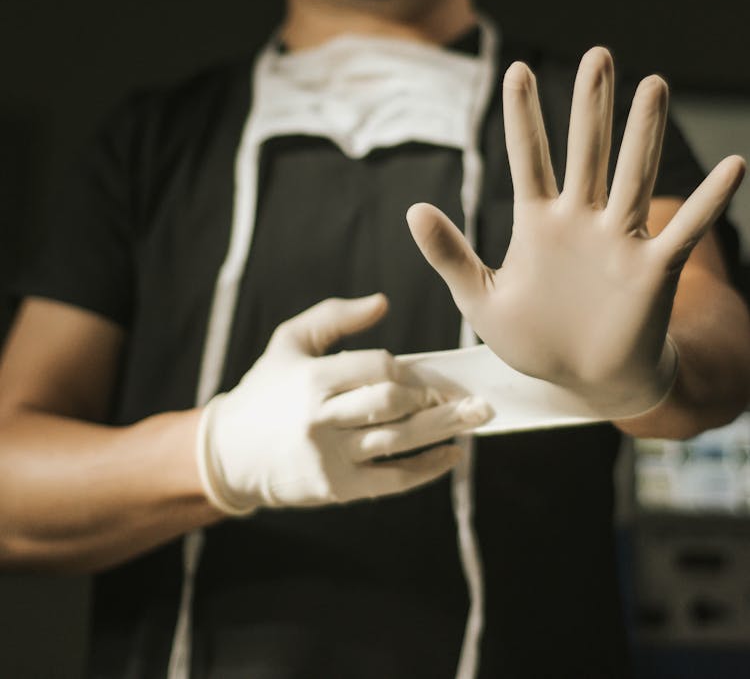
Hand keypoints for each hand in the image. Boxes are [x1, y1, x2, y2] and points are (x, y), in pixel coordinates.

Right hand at [195, 293, 490, 514]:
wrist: (229, 454)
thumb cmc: (266, 388)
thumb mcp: (289, 341)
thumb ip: (334, 316)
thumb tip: (383, 303)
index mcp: (312, 378)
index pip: (375, 367)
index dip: (407, 370)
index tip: (426, 374)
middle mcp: (321, 418)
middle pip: (392, 404)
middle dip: (432, 398)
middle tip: (466, 393)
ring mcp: (330, 456)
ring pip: (399, 440)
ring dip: (445, 428)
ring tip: (479, 416)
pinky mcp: (337, 488)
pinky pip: (393, 479)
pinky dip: (428, 469)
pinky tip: (453, 455)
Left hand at [407, 48, 744, 417]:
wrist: (585, 383)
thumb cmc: (534, 340)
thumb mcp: (480, 300)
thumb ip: (449, 255)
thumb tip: (413, 209)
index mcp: (538, 221)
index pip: (528, 156)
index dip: (523, 115)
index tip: (516, 69)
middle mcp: (581, 219)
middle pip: (587, 150)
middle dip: (591, 104)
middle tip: (597, 54)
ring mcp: (619, 240)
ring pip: (633, 175)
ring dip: (644, 133)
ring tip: (654, 85)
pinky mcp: (652, 269)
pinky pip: (684, 230)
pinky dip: (710, 201)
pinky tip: (734, 166)